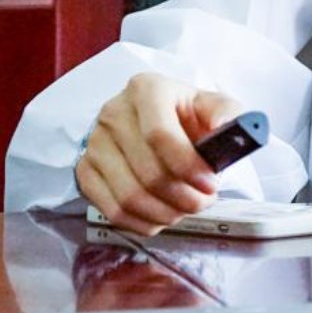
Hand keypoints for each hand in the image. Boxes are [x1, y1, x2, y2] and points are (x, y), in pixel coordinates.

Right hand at [75, 72, 244, 235]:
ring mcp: (95, 143)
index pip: (159, 134)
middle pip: (147, 172)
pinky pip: (112, 211)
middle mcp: (113, 113)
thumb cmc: (185, 115)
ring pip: (129, 197)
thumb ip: (226, 111)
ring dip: (165, 213)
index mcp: (146, 89)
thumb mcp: (210, 104)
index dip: (187, 166)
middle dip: (183, 196)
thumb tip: (225, 124)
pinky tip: (163, 216)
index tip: (210, 184)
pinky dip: (143, 223)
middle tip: (203, 201)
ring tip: (186, 208)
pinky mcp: (85, 171)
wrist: (154, 120)